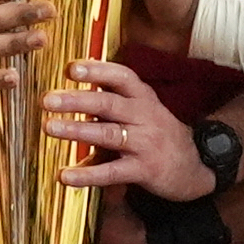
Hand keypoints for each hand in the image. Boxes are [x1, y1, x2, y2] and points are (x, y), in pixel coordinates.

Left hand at [45, 62, 208, 199]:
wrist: (196, 167)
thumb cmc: (158, 135)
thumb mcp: (141, 111)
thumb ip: (108, 103)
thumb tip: (68, 95)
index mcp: (143, 97)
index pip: (121, 76)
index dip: (97, 70)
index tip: (71, 67)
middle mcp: (145, 115)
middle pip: (109, 103)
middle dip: (77, 99)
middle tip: (47, 99)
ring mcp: (145, 143)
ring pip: (108, 134)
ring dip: (77, 130)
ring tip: (49, 128)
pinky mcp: (145, 170)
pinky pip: (112, 171)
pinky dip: (87, 174)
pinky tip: (65, 175)